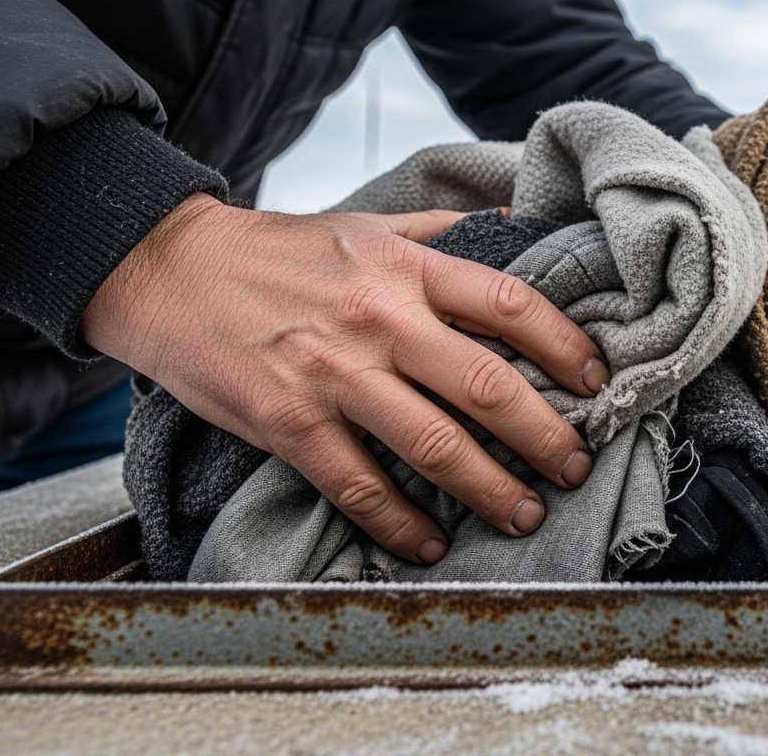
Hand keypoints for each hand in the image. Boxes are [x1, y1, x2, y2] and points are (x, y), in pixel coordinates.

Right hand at [82, 193, 609, 564]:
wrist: (169, 270)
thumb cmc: (280, 252)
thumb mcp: (366, 223)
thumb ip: (442, 230)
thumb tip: (518, 224)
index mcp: (405, 268)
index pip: (509, 303)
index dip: (566, 346)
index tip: (598, 383)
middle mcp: (379, 319)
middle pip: (487, 385)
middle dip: (546, 435)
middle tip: (575, 467)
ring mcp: (333, 374)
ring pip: (434, 444)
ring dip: (491, 489)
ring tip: (524, 513)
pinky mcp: (289, 423)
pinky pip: (360, 487)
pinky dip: (402, 524)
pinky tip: (430, 545)